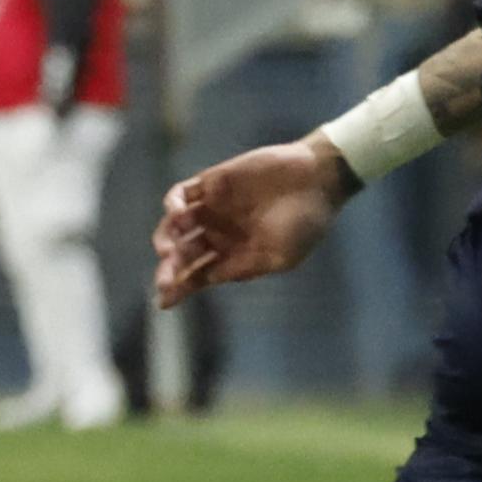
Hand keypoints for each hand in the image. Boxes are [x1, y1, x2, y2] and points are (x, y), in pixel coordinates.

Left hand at [152, 138, 348, 306]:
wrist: (317, 179)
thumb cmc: (305, 223)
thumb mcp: (280, 258)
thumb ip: (244, 268)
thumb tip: (208, 279)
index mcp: (236, 255)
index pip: (199, 275)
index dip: (180, 289)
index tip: (163, 302)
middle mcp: (220, 234)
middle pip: (183, 254)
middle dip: (170, 268)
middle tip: (165, 278)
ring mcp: (213, 208)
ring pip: (176, 227)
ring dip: (166, 239)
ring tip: (167, 249)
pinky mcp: (212, 183)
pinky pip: (181, 194)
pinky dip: (173, 204)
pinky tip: (177, 214)